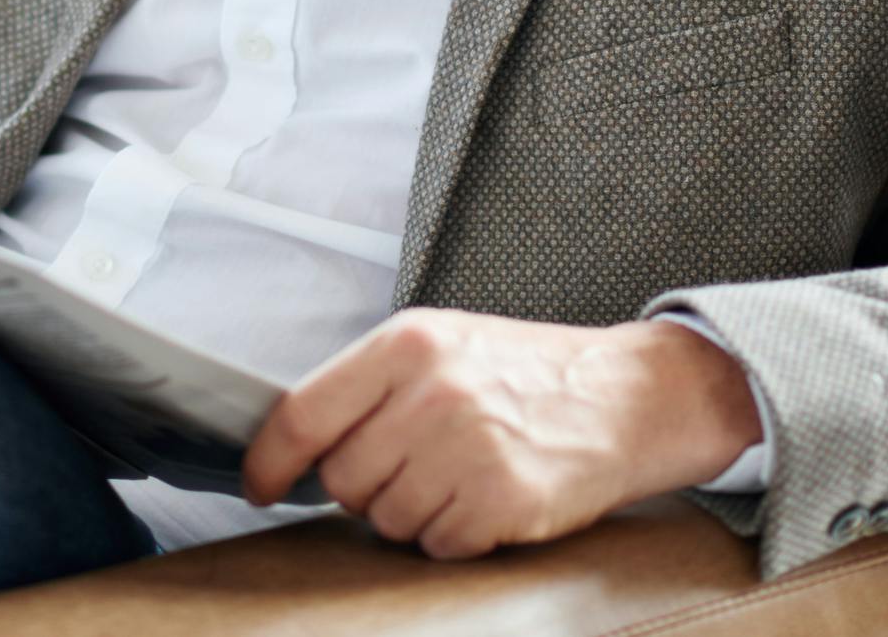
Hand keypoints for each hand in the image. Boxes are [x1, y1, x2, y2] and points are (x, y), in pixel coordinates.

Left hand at [239, 307, 759, 559]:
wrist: (627, 394)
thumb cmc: (526, 372)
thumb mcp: (442, 346)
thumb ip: (371, 384)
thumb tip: (297, 442)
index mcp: (406, 344)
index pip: (302, 414)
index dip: (270, 461)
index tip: (260, 486)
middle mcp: (432, 392)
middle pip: (343, 479)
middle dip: (366, 487)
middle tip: (412, 466)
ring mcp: (469, 448)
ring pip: (387, 519)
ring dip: (414, 513)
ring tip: (460, 474)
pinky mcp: (503, 500)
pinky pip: (439, 544)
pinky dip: (456, 535)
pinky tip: (487, 499)